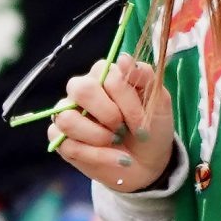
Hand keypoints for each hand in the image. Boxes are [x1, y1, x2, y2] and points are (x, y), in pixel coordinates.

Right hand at [53, 55, 176, 193]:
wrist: (149, 162)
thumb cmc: (151, 128)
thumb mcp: (159, 102)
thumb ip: (145, 77)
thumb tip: (124, 58)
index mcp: (104, 75)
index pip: (107, 74)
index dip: (126, 99)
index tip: (143, 118)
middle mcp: (81, 91)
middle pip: (81, 89)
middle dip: (109, 114)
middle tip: (124, 128)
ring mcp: (67, 115)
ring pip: (67, 119)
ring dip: (99, 136)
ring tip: (116, 142)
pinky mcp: (61, 140)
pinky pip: (67, 145)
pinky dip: (98, 155)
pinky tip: (116, 159)